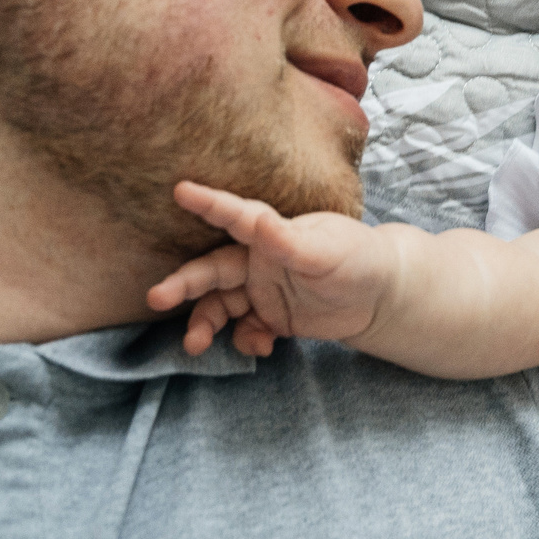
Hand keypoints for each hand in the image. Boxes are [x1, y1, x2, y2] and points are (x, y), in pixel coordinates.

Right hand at [146, 181, 402, 358]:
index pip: (235, 217)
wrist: (381, 296)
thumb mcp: (325, 249)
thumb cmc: (358, 258)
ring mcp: (262, 290)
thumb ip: (287, 240)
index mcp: (271, 234)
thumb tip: (255, 220)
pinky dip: (246, 340)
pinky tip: (262, 348)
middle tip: (156, 298)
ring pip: (221, 306)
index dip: (209, 204)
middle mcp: (258, 260)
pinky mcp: (271, 317)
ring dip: (205, 324)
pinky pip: (247, 330)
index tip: (180, 190)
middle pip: (212, 271)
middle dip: (184, 285)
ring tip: (195, 346)